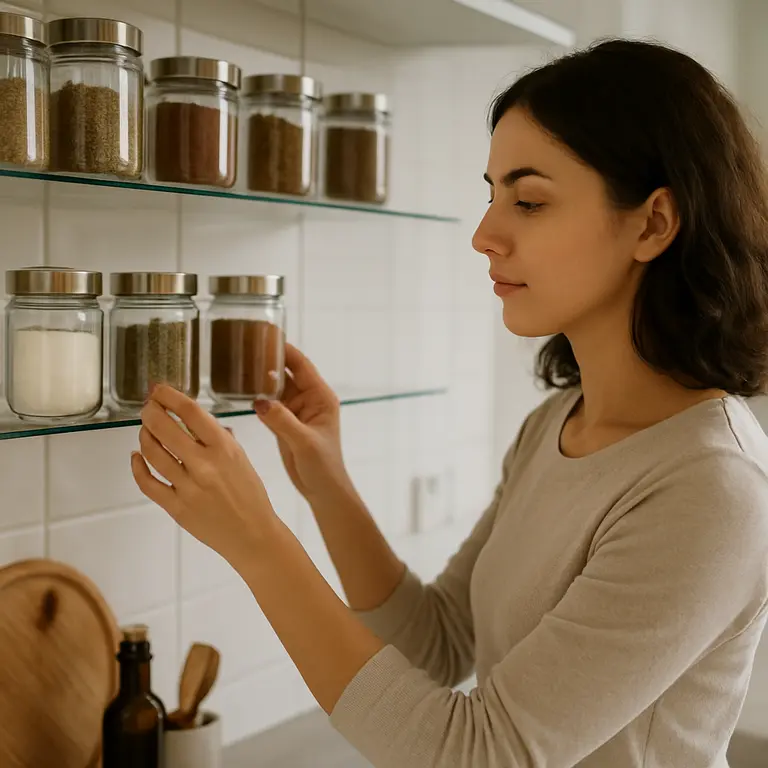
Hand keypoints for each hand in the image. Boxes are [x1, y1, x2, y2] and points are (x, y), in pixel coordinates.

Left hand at [131, 385, 279, 568]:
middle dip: (150, 412)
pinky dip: (137, 466)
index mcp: (225, 448)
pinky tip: (137, 457)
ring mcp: (188, 487)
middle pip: (164, 427)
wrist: (253, 534)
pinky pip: (147, 482)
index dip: (168, 396)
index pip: (190, 411)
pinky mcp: (176, 507)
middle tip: (148, 407)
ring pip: (152, 452)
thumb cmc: (250, 495)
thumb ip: (219, 438)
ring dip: (144, 436)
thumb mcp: (242, 458)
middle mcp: (205, 464)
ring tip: (146, 431)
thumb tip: (195, 420)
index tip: (158, 390)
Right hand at [255, 345, 355, 506]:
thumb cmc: (323, 466)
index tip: (266, 334)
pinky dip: (258, 395)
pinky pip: (270, 402)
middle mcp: (310, 399)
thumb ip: (283, 421)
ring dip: (261, 376)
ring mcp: (296, 411)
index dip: (285, 350)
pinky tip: (241, 388)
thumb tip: (260, 401)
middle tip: (246, 344)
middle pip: (287, 372)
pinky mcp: (285, 423)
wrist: (322, 490)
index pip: (302, 365)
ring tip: (240, 361)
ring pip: (276, 386)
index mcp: (321, 398)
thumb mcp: (304, 442)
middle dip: (269, 358)